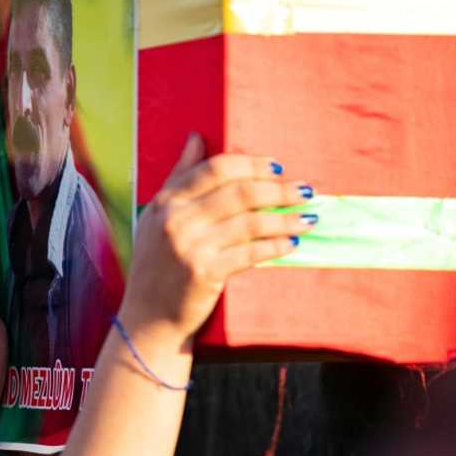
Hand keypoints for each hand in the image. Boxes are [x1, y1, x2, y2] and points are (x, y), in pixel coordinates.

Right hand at [121, 133, 314, 341]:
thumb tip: (195, 138)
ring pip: (250, 222)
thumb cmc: (156, 266)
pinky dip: (275, 246)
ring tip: (307, 217)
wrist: (147, 317)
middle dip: (278, 189)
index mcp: (165, 202)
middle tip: (304, 190)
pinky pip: (251, 252)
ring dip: (285, 218)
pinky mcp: (205, 272)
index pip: (215, 169)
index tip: (278, 167)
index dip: (252, 165)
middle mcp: (175, 221)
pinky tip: (292, 243)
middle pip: (239, 192)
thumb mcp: (157, 217)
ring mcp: (190, 246)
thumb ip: (179, 177)